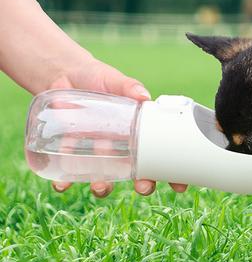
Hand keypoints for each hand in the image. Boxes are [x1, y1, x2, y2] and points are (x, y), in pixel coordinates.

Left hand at [49, 57, 186, 197]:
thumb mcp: (114, 80)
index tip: (179, 186)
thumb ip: (129, 87)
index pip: (159, 155)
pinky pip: (68, 173)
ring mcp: (95, 152)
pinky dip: (66, 181)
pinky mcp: (69, 152)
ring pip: (105, 178)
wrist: (62, 75)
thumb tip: (144, 96)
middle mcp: (119, 146)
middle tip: (143, 187)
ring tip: (101, 185)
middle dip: (143, 184)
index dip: (171, 172)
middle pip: (136, 173)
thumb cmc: (96, 78)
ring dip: (104, 186)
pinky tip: (62, 183)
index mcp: (136, 131)